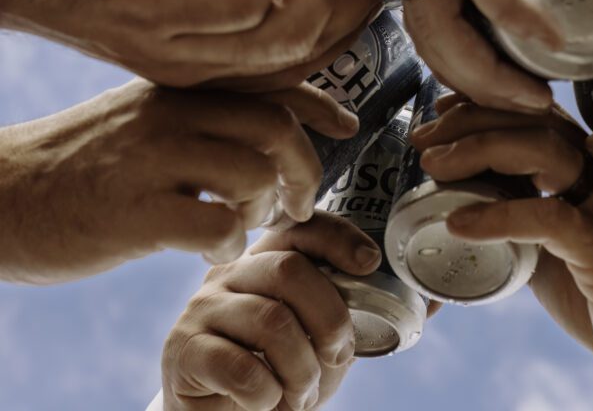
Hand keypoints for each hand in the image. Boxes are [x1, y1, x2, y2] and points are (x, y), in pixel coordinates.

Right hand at [0, 80, 357, 283]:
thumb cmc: (87, 162)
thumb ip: (204, 116)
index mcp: (180, 89)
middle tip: (300, 201)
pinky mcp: (134, 212)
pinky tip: (212, 248)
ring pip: (252, 175)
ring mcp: (152, 160)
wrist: (4, 194)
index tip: (346, 125)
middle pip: (275, 129)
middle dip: (304, 169)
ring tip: (243, 224)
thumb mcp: (146, 118)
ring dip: (263, 210)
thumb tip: (270, 130)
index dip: (318, 103)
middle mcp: (172, 113)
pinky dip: (228, 243)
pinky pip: (215, 225)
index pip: (268, 82)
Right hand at [161, 212, 382, 410]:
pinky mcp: (184, 350)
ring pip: (271, 321)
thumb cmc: (276, 375)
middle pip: (289, 270)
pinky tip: (265, 402)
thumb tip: (378, 294)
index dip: (338, 238)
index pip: (300, 229)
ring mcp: (202, 307)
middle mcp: (230, 273)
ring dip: (302, 368)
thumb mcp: (316, 342)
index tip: (368, 263)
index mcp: (264, 261)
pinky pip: (241, 368)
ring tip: (302, 392)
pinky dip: (267, 394)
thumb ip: (336, 314)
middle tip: (336, 356)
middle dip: (329, 319)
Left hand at [412, 98, 592, 409]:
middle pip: (535, 121)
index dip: (484, 104)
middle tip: (424, 140)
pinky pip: (552, 219)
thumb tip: (452, 202)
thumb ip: (516, 214)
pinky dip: (499, 215)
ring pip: (546, 153)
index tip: (439, 113)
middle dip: (471, 121)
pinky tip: (458, 223)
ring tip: (434, 166)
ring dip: (481, 150)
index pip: (536, 114)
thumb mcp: (550, 242)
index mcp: (591, 167)